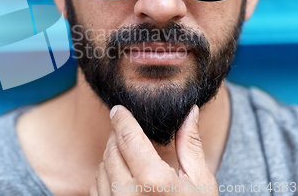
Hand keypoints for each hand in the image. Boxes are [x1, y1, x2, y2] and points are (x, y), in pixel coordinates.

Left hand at [89, 105, 218, 194]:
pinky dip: (105, 175)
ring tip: (130, 157)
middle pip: (112, 149)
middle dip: (119, 136)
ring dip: (111, 155)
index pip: (127, 136)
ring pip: (101, 165)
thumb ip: (189, 143)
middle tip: (130, 134)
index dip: (121, 118)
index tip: (118, 109)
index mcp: (153, 180)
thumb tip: (189, 111)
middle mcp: (127, 193)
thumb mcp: (200, 181)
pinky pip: (96, 185)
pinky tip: (122, 177)